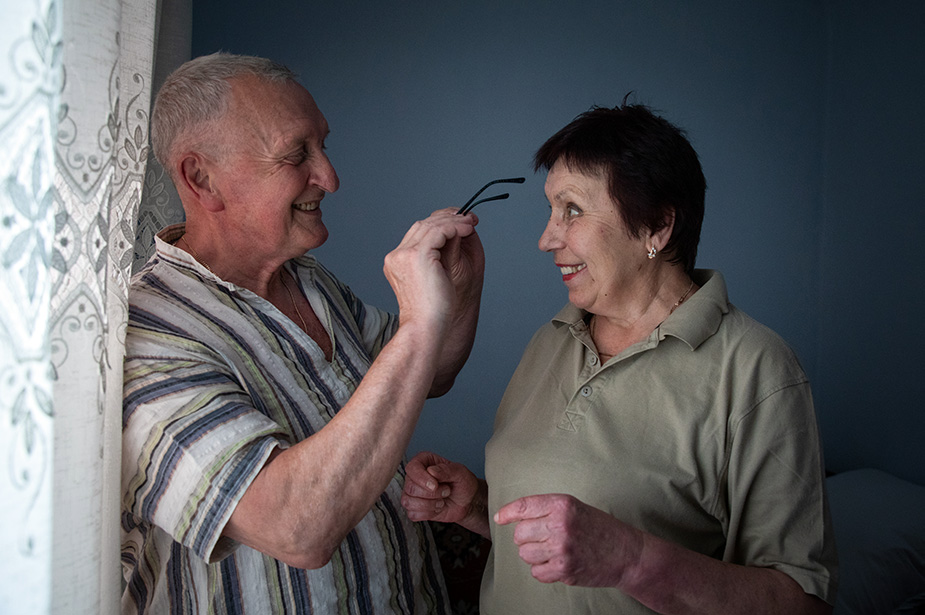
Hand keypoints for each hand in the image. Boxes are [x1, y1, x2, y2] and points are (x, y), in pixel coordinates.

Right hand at [384, 209, 479, 331]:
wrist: (426, 328)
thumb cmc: (433, 313)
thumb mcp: (434, 279)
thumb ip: (438, 257)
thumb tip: (455, 234)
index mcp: (396, 263)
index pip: (417, 234)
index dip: (439, 225)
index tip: (458, 223)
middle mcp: (396, 257)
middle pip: (422, 225)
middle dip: (447, 218)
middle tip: (467, 218)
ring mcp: (404, 255)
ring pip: (430, 225)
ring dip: (454, 221)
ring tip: (470, 223)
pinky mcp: (417, 256)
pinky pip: (439, 231)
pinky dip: (455, 227)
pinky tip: (468, 229)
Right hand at [402, 451, 481, 525]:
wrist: (467, 502)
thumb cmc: (463, 483)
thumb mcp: (460, 473)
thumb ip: (446, 470)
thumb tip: (431, 471)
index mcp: (424, 462)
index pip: (412, 467)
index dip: (421, 478)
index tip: (435, 485)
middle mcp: (415, 477)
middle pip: (410, 487)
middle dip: (431, 494)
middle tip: (446, 491)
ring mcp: (413, 493)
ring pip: (408, 502)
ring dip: (429, 505)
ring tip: (442, 501)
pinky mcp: (414, 508)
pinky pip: (412, 514)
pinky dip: (427, 514)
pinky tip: (437, 509)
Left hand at [494, 494, 642, 587]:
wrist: (626, 553)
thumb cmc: (600, 528)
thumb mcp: (575, 508)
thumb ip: (547, 509)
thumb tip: (515, 516)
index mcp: (562, 505)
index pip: (524, 506)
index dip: (507, 513)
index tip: (500, 518)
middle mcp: (560, 525)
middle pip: (520, 534)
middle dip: (525, 537)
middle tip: (540, 538)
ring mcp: (561, 549)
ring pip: (525, 554)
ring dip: (533, 554)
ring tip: (550, 551)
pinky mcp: (564, 570)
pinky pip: (536, 572)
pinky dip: (542, 570)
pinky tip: (556, 563)